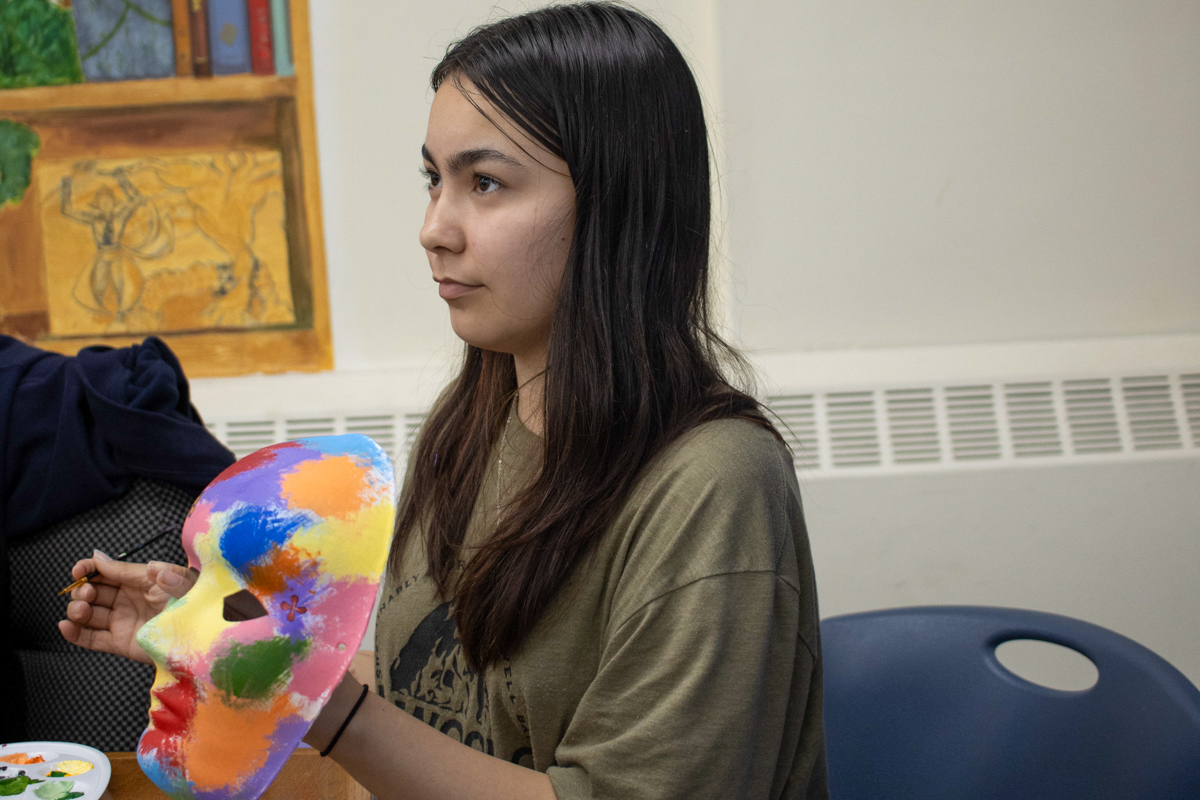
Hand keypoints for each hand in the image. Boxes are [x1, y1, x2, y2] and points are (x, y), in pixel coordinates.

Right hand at [58, 550, 197, 664]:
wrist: (205, 633)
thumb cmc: (194, 599)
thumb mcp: (167, 578)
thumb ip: (132, 570)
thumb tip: (99, 556)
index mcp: (139, 580)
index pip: (106, 571)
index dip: (88, 569)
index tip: (78, 570)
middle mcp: (128, 599)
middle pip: (93, 592)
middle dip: (83, 589)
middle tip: (88, 593)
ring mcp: (123, 621)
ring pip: (89, 614)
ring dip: (76, 610)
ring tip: (81, 609)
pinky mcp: (121, 643)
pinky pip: (92, 639)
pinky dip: (75, 634)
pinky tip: (65, 626)